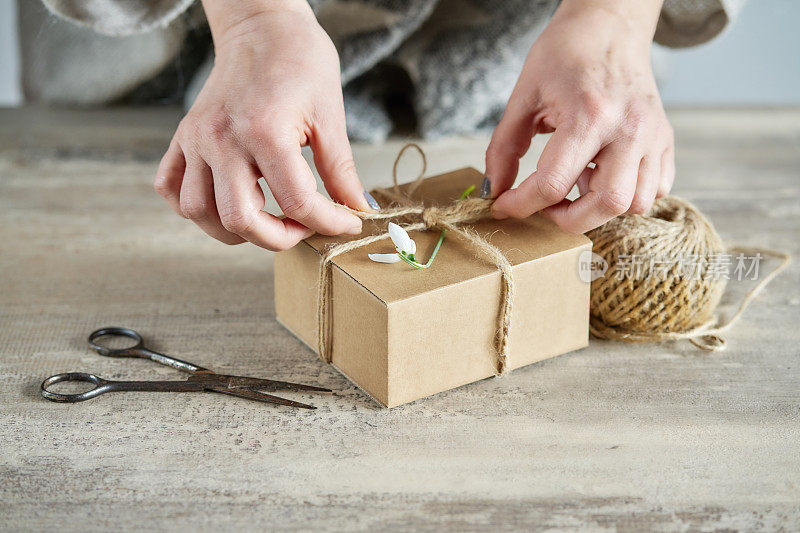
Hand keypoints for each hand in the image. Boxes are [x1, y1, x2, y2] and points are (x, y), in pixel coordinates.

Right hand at [155, 0, 370, 249]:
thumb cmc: (300, 61)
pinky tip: (224, 202)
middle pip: (240, 220)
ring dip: (234, 230)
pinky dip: (194, 207)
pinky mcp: (183, 137)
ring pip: (199, 212)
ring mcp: (196, 139)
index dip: (329, 223)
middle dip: (278, 238)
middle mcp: (222, 139)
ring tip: (266, 221)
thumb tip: (357, 209)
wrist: (261, 25)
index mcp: (265, 132)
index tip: (346, 223)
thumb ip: (341, 170)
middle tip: (303, 229)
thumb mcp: (330, 115)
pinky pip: (170, 188)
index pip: (297, 203)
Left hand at [485, 0, 673, 233]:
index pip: (553, 184)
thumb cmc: (565, 54)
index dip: (520, 204)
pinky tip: (603, 177)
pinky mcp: (666, 139)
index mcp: (589, 115)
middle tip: (545, 206)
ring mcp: (653, 136)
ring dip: (600, 209)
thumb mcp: (523, 97)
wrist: (610, 25)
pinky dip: (629, 197)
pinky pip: (657, 189)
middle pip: (606, 205)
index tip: (504, 205)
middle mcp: (629, 129)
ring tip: (576, 186)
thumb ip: (504, 148)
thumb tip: (494, 190)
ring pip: (636, 204)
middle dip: (567, 219)